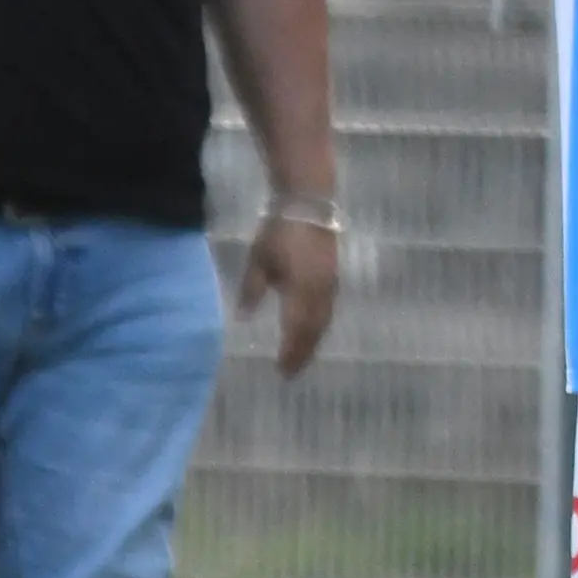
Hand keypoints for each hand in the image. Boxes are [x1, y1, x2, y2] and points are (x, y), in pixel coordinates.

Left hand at [236, 210, 338, 375]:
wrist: (308, 205)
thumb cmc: (278, 231)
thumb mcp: (258, 260)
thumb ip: (252, 290)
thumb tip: (244, 317)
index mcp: (299, 290)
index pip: (295, 329)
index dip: (289, 352)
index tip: (280, 370)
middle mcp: (319, 293)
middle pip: (313, 331)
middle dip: (303, 353)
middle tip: (291, 372)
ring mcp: (330, 285)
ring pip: (324, 322)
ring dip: (313, 343)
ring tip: (302, 358)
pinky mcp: (334, 278)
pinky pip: (328, 311)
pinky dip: (320, 327)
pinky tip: (312, 332)